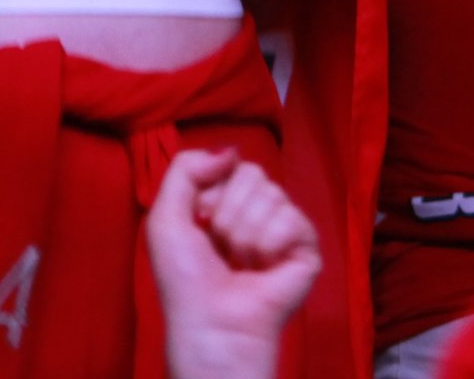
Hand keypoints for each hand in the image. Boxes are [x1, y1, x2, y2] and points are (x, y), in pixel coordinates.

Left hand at [145, 148, 319, 378]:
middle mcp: (257, 212)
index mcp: (227, 203)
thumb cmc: (186, 278)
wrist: (212, 322)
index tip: (201, 224)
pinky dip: (268, 244)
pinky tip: (262, 268)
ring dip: (244, 234)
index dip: (211, 191)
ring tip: (240, 263)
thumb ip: (185, 169)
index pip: (231, 164)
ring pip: (272, 195)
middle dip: (227, 212)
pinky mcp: (307, 249)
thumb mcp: (165, 215)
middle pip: (253, 172)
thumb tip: (231, 151)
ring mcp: (284, 230)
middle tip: (221, 248)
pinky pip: (292, 219)